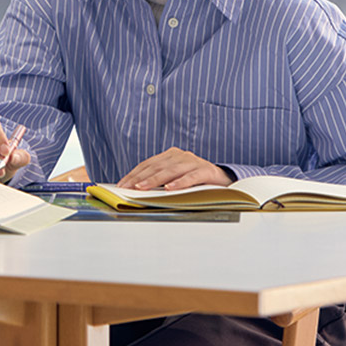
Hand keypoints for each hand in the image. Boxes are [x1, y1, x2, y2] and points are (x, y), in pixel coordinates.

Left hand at [117, 147, 231, 190]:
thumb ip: (159, 181)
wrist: (224, 180)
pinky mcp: (206, 170)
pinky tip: (170, 189)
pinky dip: (180, 182)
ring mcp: (193, 161)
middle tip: (127, 188)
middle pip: (156, 166)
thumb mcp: (175, 179)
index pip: (147, 164)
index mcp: (170, 156)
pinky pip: (191, 176)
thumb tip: (136, 190)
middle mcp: (180, 155)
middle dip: (140, 178)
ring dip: (155, 180)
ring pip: (171, 170)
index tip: (121, 185)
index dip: (133, 174)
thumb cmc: (195, 181)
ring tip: (143, 188)